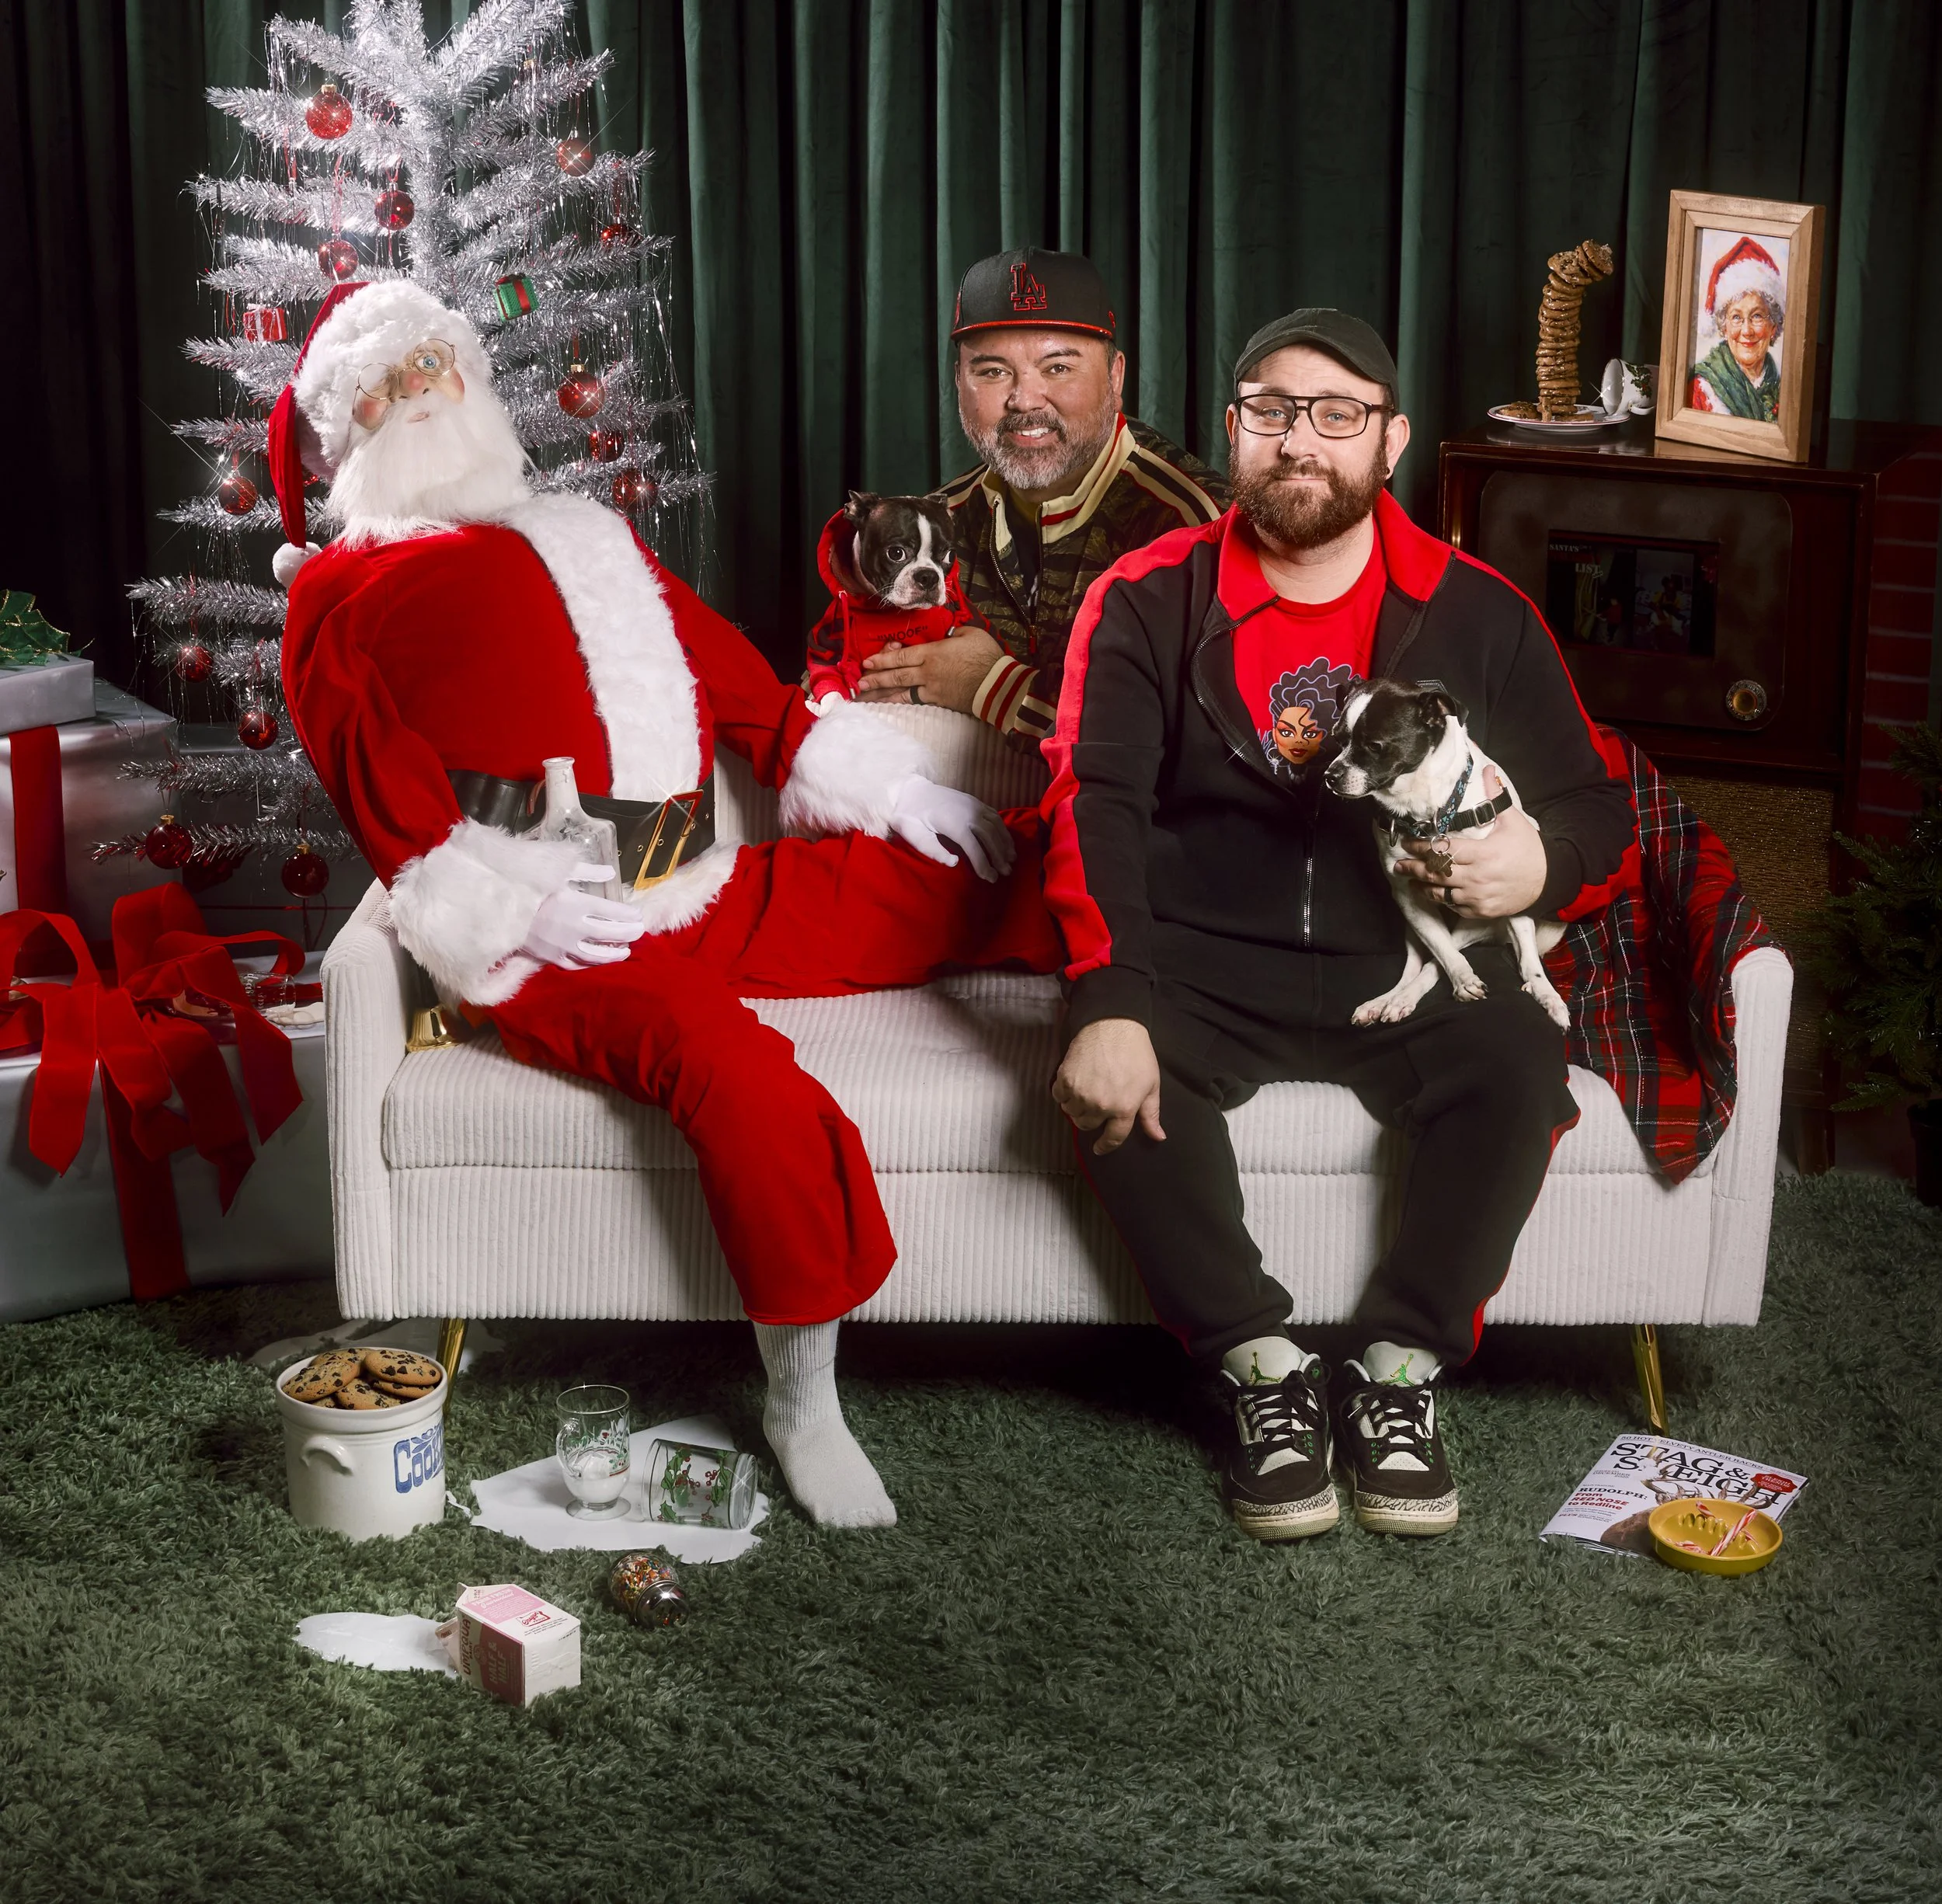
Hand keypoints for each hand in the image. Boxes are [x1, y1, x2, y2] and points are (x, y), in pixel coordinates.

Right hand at [520, 871, 646, 968]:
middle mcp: (574, 928)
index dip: (629, 915)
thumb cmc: (530, 887)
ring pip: (597, 955)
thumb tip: (611, 872)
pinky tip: (599, 961)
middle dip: (629, 933)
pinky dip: (591, 964)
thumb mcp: (558, 873)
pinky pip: (577, 965)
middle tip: (639, 932)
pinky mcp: (552, 957)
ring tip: (626, 951)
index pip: (613, 913)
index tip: (639, 915)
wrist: (499, 909)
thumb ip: (587, 872)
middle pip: (611, 934)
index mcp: (576, 904)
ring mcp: (563, 946)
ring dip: (615, 953)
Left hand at [855, 628, 1003, 711]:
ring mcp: (932, 689)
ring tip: (867, 696)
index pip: (901, 656)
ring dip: (883, 694)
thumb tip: (948, 633)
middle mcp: (927, 672)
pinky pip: (915, 700)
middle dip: (876, 678)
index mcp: (932, 653)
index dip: (883, 659)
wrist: (997, 685)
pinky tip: (892, 704)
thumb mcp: (969, 634)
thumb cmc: (985, 656)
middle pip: (896, 675)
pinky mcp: (939, 701)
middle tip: (860, 683)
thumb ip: (953, 633)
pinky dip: (902, 702)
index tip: (868, 661)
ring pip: (902, 691)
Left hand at [889, 777, 1014, 880]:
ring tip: (1011, 860)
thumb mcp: (914, 836)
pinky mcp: (975, 801)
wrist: (911, 792)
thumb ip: (933, 851)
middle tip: (1005, 873)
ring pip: (996, 826)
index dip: (983, 864)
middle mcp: (968, 812)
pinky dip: (1003, 830)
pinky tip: (1006, 841)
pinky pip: (994, 816)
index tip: (990, 878)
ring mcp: (973, 805)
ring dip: (1005, 843)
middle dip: (999, 857)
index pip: (974, 848)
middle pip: (990, 837)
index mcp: (953, 823)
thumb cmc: (910, 818)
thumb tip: (955, 863)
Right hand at [1052, 1019, 1164, 1154]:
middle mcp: (1100, 1105)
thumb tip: (1158, 1137)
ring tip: (1085, 1094)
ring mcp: (1080, 1093)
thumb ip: (1151, 1114)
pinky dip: (1064, 1095)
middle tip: (1096, 1106)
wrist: (1113, 1026)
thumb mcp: (1151, 1085)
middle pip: (1087, 1126)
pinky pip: (1059, 1097)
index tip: (1100, 1148)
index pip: (1113, 1138)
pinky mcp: (1064, 1080)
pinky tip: (1073, 1085)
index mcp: (1123, 1109)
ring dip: (1077, 1109)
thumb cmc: (1136, 1054)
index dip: (1106, 1146)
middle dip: (1092, 1120)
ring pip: (1071, 1113)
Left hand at [1394, 769, 1547, 917]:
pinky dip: (1441, 900)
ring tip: (1409, 881)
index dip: (1422, 847)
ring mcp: (1477, 897)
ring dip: (1422, 887)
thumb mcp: (1513, 821)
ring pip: (1441, 894)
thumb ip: (1496, 798)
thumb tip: (1486, 769)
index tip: (1408, 843)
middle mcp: (1476, 877)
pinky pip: (1454, 907)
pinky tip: (1432, 893)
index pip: (1443, 850)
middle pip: (1436, 873)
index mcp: (1482, 853)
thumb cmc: (1528, 849)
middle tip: (1398, 866)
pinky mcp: (1480, 911)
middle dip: (1414, 868)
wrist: (1549, 881)